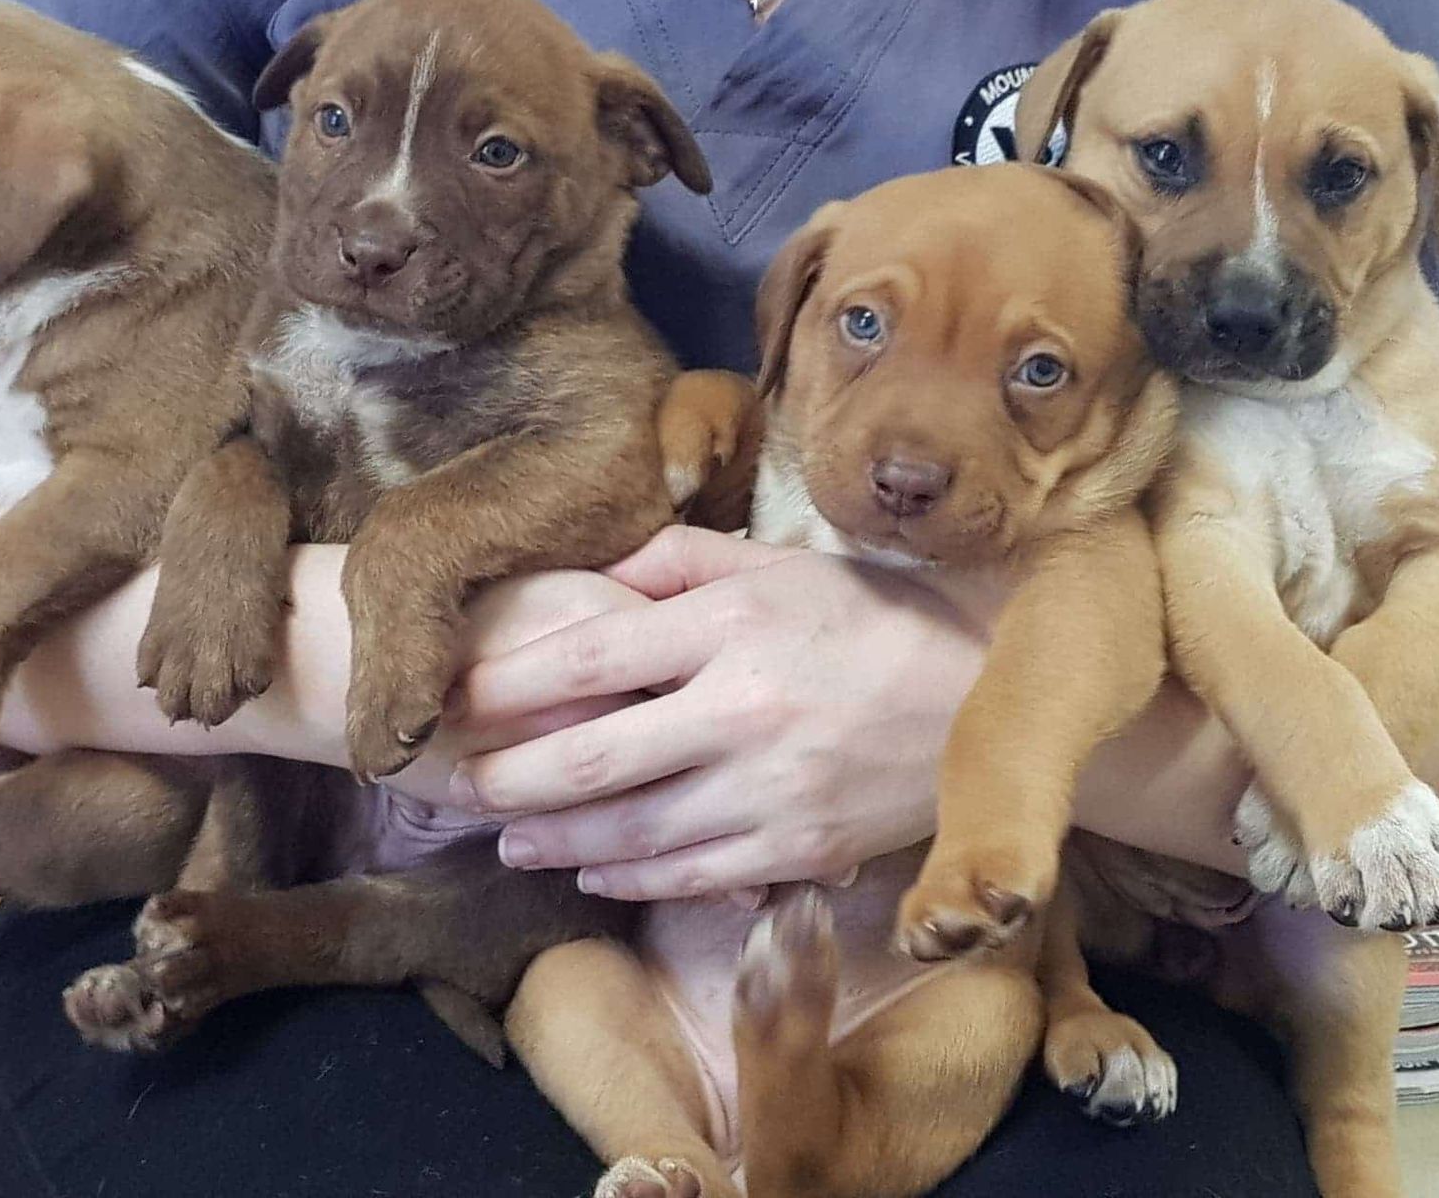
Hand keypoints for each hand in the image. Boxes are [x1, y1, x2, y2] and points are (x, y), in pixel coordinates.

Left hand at [450, 526, 985, 899]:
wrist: (983, 701)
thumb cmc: (871, 620)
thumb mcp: (781, 565)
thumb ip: (682, 560)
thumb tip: (599, 572)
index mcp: (733, 625)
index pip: (591, 655)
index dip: (509, 682)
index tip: (455, 697)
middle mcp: (745, 708)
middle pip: (594, 756)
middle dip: (511, 777)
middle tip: (462, 784)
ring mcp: (772, 789)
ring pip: (633, 831)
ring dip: (556, 840)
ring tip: (510, 839)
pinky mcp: (800, 849)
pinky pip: (692, 875)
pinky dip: (630, 879)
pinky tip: (591, 872)